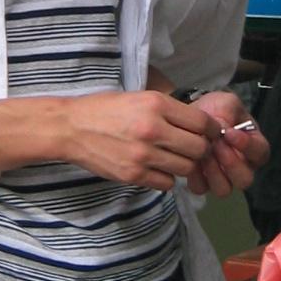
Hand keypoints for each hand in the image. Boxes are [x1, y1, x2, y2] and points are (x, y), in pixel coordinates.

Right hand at [60, 90, 219, 189]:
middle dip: (199, 149)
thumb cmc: (104, 109)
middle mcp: (153, 129)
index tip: (207, 133)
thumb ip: (168, 110)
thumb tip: (199, 123)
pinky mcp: (133, 174)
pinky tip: (156, 168)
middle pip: (198, 148)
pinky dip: (166, 178)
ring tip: (171, 158)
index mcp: (156, 105)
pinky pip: (167, 183)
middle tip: (190, 148)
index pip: (202, 122)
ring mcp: (143, 155)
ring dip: (183, 165)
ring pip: (185, 168)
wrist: (70, 128)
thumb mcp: (139, 97)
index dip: (210, 129)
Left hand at [185, 90, 269, 196]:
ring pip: (223, 189)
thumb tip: (224, 129)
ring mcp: (222, 178)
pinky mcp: (202, 182)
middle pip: (245, 180)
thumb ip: (229, 111)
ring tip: (203, 153)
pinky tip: (191, 158)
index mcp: (253, 147)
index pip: (260, 152)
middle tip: (216, 145)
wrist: (189, 116)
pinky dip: (195, 176)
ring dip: (213, 172)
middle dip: (230, 163)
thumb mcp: (226, 102)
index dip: (247, 146)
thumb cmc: (215, 111)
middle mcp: (241, 167)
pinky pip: (201, 188)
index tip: (229, 133)